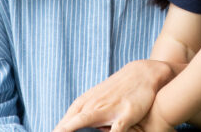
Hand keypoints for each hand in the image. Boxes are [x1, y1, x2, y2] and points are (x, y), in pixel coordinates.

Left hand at [52, 60, 173, 131]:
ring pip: (85, 120)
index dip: (57, 130)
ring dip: (70, 128)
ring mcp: (108, 108)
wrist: (142, 73)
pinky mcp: (125, 113)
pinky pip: (115, 128)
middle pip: (70, 122)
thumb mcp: (99, 100)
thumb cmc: (118, 90)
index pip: (65, 121)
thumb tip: (73, 126)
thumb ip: (87, 114)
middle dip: (60, 130)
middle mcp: (93, 105)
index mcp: (85, 103)